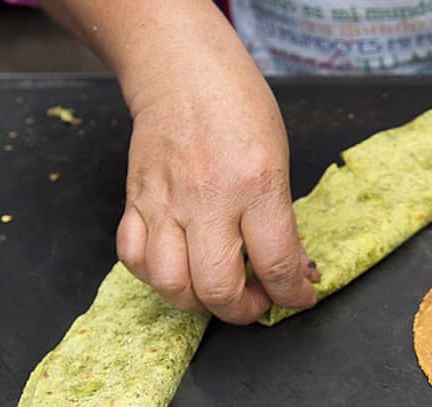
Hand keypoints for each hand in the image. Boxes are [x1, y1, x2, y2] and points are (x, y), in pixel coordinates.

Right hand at [116, 66, 317, 323]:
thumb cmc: (236, 106)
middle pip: (219, 289)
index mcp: (256, 184)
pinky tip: (177, 268)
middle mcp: (208, 199)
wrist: (181, 70)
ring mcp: (165, 203)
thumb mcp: (277, 158)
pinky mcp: (136, 201)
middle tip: (255, 299)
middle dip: (243, 310)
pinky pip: (134, 259)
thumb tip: (288, 267)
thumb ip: (278, 217)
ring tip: (215, 291)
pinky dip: (155, 276)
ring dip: (197, 302)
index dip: (292, 294)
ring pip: (171, 285)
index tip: (298, 296)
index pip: (276, 264)